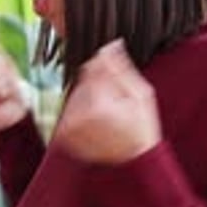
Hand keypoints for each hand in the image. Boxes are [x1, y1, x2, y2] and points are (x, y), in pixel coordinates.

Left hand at [55, 40, 160, 163]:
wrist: (133, 161)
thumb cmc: (142, 129)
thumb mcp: (142, 94)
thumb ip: (122, 68)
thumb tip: (112, 45)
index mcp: (98, 101)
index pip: (91, 68)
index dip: (106, 73)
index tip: (116, 84)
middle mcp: (79, 114)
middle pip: (82, 81)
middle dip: (98, 86)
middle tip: (115, 102)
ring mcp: (70, 125)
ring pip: (75, 95)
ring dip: (88, 99)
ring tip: (108, 115)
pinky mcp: (65, 134)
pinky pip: (69, 111)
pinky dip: (80, 113)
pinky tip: (97, 123)